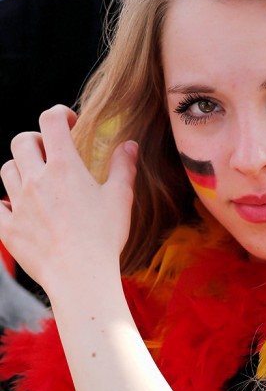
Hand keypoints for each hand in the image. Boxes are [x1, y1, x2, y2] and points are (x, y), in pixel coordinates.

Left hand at [0, 105, 137, 296]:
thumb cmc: (104, 236)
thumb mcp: (121, 197)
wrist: (80, 276)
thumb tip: (129, 145)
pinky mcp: (9, 229)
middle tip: (50, 152)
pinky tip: (22, 210)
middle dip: (35, 140)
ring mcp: (18, 204)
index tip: (69, 121)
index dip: (59, 113)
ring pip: (6, 170)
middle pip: (20, 141)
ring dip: (20, 168)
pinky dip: (7, 204)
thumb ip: (124, 166)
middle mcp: (35, 180)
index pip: (50, 121)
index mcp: (63, 167)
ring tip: (37, 180)